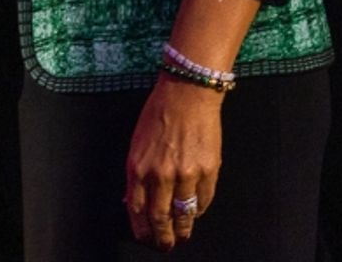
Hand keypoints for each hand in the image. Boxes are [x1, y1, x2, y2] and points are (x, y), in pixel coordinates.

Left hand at [123, 74, 223, 250]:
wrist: (186, 95)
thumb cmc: (158, 115)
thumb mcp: (137, 144)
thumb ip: (137, 174)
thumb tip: (134, 202)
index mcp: (137, 167)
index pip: (137, 210)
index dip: (142, 229)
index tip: (146, 239)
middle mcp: (159, 174)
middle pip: (160, 219)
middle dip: (163, 238)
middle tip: (166, 246)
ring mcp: (185, 175)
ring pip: (184, 215)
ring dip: (183, 230)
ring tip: (183, 235)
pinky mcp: (208, 171)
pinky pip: (204, 201)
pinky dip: (199, 210)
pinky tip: (196, 212)